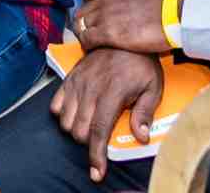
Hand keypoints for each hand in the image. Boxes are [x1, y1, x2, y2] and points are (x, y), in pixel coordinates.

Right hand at [50, 47, 164, 182]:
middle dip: (89, 142)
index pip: (99, 132)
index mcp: (112, 93)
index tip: (97, 173)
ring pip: (66, 121)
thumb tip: (140, 137)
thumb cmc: (141, 64)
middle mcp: (91, 89)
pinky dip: (63, 115)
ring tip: (91, 126)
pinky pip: (56, 105)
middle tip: (102, 137)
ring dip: (76, 130)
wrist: (125, 35)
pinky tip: (77, 113)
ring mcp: (78, 82)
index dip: (96, 156)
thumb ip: (145, 113)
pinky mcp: (70, 77)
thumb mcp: (153, 87)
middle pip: (80, 131)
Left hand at [70, 0, 170, 54]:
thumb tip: (136, 5)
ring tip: (90, 44)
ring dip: (83, 34)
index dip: (90, 7)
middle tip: (90, 33)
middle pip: (82, 11)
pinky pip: (87, 38)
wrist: (176, 11)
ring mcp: (106, 15)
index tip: (94, 16)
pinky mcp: (109, 33)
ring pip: (80, 24)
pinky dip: (87, 44)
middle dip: (83, 22)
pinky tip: (93, 50)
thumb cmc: (170, 3)